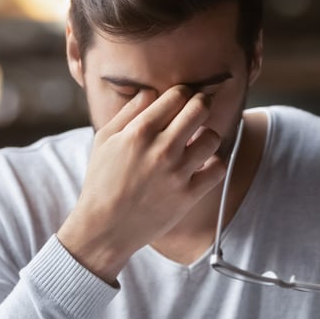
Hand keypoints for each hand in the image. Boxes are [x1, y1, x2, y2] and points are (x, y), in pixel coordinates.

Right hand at [57, 86, 225, 281]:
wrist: (105, 227)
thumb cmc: (102, 181)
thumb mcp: (105, 139)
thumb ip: (129, 111)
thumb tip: (152, 91)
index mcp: (140, 131)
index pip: (177, 95)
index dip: (183, 93)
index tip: (182, 99)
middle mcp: (161, 149)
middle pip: (199, 109)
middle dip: (201, 104)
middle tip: (198, 110)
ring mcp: (177, 173)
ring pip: (212, 137)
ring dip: (207, 135)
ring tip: (197, 141)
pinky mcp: (188, 195)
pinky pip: (218, 169)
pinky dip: (214, 163)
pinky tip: (202, 164)